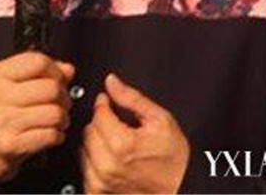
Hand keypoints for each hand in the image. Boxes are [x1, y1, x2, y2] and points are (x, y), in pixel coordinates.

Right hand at [0, 51, 74, 181]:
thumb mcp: (9, 83)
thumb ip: (38, 72)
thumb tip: (67, 69)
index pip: (37, 62)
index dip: (56, 70)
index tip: (59, 79)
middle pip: (50, 87)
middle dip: (63, 96)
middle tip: (61, 103)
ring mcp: (2, 120)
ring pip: (54, 112)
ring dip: (63, 118)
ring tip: (57, 120)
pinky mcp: (10, 144)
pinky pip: (50, 135)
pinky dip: (57, 135)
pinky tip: (50, 133)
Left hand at [80, 73, 189, 193]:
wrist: (182, 191)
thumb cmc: (174, 160)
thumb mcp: (160, 120)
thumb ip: (131, 98)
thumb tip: (112, 82)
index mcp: (123, 145)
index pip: (99, 113)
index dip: (104, 103)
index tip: (108, 101)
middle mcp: (109, 166)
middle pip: (89, 130)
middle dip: (100, 122)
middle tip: (116, 124)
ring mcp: (102, 183)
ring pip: (83, 149)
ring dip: (95, 142)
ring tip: (115, 143)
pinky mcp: (98, 193)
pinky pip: (84, 169)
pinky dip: (92, 161)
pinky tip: (109, 159)